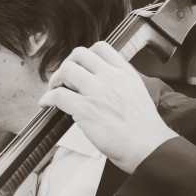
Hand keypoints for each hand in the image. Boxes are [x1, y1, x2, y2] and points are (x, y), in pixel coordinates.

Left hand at [39, 42, 176, 172]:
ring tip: (55, 90)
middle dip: (68, 64)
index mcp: (125, 73)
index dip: (85, 56)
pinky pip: (57, 95)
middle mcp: (111, 77)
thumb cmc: (143, 129)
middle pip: (79, 54)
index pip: (100, 47)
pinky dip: (47, 98)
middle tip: (65, 79)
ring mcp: (97, 92)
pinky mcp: (85, 109)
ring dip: (55, 80)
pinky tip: (47, 104)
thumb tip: (100, 81)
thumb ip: (120, 83)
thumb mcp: (137, 93)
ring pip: (66, 70)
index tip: (80, 67)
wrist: (148, 147)